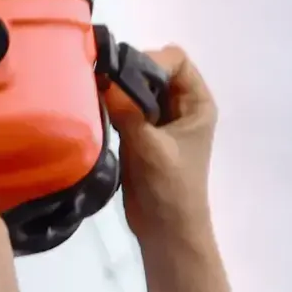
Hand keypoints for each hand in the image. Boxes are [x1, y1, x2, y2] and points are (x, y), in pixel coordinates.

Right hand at [101, 43, 217, 250]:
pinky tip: (94, 110)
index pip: (176, 60)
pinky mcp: (139, 133)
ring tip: (94, 96)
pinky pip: (123, 106)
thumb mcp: (150, 148)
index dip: (151, 60)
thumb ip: (128, 111)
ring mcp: (159, 119)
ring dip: (117, 89)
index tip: (124, 75)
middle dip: (128, 72)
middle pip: (152, 69)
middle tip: (101, 83)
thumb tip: (103, 79)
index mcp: (197, 104)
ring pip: (135, 87)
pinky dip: (110, 105)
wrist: (166, 231)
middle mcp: (180, 106)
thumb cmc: (170, 190)